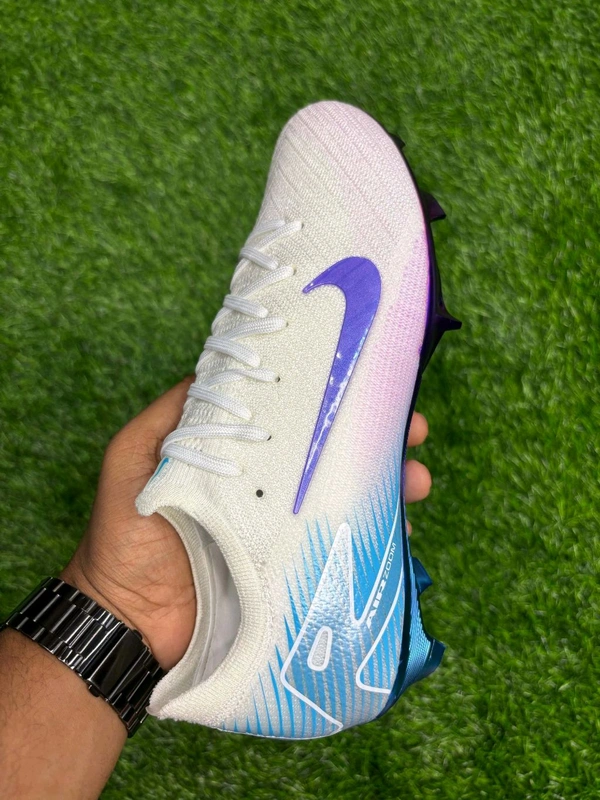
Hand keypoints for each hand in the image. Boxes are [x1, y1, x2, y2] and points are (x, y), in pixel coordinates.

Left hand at [62, 379, 431, 670]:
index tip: (366, 380)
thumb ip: (170, 416)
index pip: (292, 419)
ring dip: (390, 486)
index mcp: (238, 457)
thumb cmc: (126, 535)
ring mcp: (286, 532)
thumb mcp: (135, 459)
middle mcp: (268, 489)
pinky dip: (376, 539)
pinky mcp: (297, 571)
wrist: (129, 622)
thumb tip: (213, 368)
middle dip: (378, 439)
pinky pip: (344, 549)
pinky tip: (401, 532)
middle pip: (331, 456)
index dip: (330, 399)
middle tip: (413, 429)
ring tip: (418, 481)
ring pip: (347, 499)